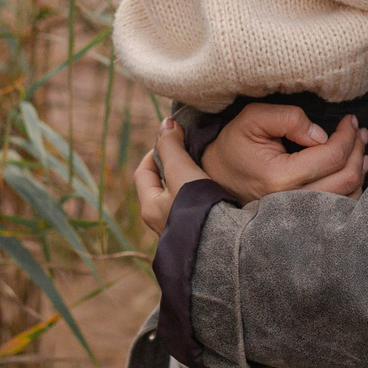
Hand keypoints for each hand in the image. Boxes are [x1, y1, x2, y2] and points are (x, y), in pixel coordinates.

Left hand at [132, 118, 208, 235]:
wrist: (224, 244)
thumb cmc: (198, 206)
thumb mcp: (181, 170)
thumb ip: (171, 146)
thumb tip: (165, 124)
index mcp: (150, 208)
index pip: (143, 173)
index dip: (155, 152)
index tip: (172, 140)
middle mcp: (160, 223)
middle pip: (160, 186)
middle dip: (172, 167)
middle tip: (188, 153)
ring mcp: (179, 231)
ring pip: (177, 198)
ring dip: (186, 182)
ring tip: (203, 169)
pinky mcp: (197, 235)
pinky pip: (192, 211)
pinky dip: (199, 197)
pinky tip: (215, 191)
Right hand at [202, 104, 367, 202]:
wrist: (216, 176)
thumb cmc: (235, 145)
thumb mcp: (253, 119)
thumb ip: (288, 118)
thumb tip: (321, 135)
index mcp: (280, 178)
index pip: (332, 157)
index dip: (347, 136)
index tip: (350, 120)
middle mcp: (292, 203)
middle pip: (346, 179)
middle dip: (358, 149)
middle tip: (358, 130)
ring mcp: (298, 216)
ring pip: (349, 198)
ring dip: (359, 170)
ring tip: (358, 147)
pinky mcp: (302, 220)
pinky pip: (340, 209)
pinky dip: (352, 188)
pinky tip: (351, 170)